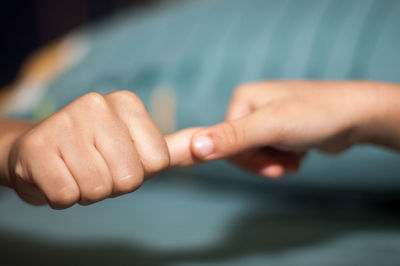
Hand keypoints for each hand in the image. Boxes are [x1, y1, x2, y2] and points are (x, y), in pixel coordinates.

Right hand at [7, 91, 170, 208]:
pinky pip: (67, 196)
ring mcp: (66, 122)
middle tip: (92, 167)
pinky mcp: (37, 146)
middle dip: (112, 186)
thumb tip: (207, 144)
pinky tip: (54, 174)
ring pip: (98, 191)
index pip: (158, 162)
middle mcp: (98, 104)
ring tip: (73, 170)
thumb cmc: (92, 153)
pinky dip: (61, 197)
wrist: (35, 151)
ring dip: (86, 192)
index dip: (139, 172)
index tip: (118, 159)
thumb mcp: (135, 146)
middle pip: (130, 179)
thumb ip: (172, 148)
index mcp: (128, 103)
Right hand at [190, 81, 399, 177]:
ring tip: (296, 157)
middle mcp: (252, 106)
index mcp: (242, 99)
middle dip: (264, 162)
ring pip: (257, 154)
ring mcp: (267, 118)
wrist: (357, 116)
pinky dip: (284, 159)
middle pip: (241, 150)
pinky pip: (271, 153)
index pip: (224, 141)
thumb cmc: (315, 115)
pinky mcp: (281, 129)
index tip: (271, 168)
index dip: (246, 160)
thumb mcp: (271, 127)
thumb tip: (194, 147)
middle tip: (286, 164)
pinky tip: (299, 153)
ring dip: (276, 162)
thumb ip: (232, 138)